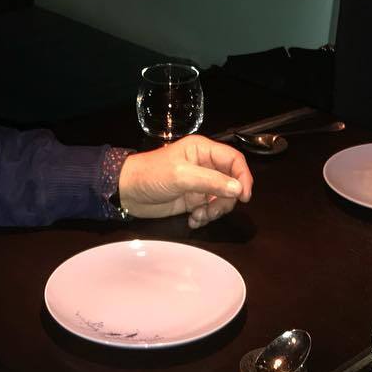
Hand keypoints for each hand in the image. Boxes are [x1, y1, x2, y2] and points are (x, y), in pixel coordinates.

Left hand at [117, 135, 253, 228]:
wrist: (127, 192)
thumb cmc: (152, 175)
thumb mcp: (181, 176)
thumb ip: (211, 182)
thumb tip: (239, 189)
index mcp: (203, 150)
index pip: (234, 160)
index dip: (243, 176)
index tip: (244, 197)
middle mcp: (205, 165)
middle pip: (232, 182)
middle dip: (225, 200)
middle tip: (212, 211)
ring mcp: (200, 184)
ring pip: (222, 198)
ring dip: (214, 211)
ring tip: (198, 217)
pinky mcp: (193, 200)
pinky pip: (210, 209)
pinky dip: (205, 217)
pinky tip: (193, 220)